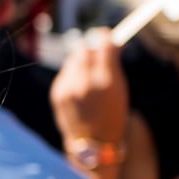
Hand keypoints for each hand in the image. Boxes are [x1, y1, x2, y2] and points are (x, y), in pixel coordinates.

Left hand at [51, 27, 128, 144]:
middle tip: (97, 54)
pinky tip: (79, 89)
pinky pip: (65, 73)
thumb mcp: (120, 89)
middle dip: (91, 49)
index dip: (105, 37)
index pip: (103, 45)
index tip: (106, 34)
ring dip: (81, 62)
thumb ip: (113, 65)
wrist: (93, 143)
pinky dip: (73, 75)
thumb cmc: (112, 114)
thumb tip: (109, 41)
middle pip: (84, 49)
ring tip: (89, 76)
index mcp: (106, 81)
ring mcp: (68, 88)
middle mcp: (85, 83)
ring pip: (73, 60)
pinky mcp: (57, 93)